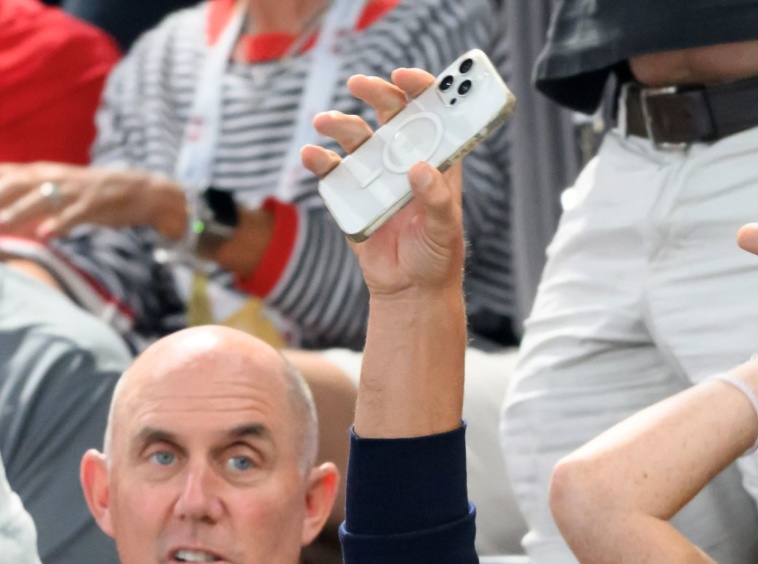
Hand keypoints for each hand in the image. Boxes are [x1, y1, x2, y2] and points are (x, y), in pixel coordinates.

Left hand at [0, 163, 185, 240]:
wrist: (136, 191)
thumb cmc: (90, 197)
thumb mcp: (54, 194)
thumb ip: (27, 203)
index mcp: (39, 172)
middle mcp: (51, 175)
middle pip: (11, 182)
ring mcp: (72, 189)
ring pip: (38, 197)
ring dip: (14, 212)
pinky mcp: (93, 203)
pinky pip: (72, 214)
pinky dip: (57, 223)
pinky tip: (43, 236)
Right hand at [304, 69, 468, 300]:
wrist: (409, 292)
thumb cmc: (437, 258)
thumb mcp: (445, 230)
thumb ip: (436, 200)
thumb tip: (418, 168)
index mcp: (435, 160)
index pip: (430, 113)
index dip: (419, 89)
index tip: (403, 78)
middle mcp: (403, 159)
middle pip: (390, 114)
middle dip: (375, 94)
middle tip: (359, 84)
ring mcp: (376, 175)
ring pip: (356, 138)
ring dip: (339, 124)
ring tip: (324, 121)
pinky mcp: (352, 196)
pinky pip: (333, 172)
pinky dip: (320, 160)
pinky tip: (311, 154)